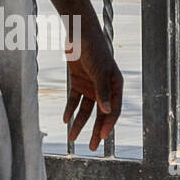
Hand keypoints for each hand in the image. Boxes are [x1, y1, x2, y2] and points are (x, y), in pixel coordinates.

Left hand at [62, 14, 122, 151]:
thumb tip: (106, 111)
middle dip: (96, 130)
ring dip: (79, 123)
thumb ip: (102, 90)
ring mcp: (90, 86)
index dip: (108, 124)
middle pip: (100, 113)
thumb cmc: (93, 48)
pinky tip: (65, 119)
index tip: (102, 137)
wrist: (78, 31)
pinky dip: (69, 110)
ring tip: (72, 138)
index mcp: (115, 85)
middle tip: (93, 147)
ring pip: (86, 110)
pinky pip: (74, 100)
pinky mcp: (78, 82)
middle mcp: (104, 88)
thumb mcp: (98, 70)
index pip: (113, 109)